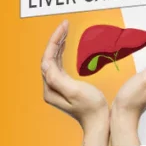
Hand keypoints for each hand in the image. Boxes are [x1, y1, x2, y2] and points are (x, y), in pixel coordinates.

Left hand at [41, 20, 109, 145]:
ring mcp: (57, 86)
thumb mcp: (75, 92)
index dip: (55, 41)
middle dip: (56, 39)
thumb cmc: (91, 107)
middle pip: (49, 57)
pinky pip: (59, 64)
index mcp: (51, 87)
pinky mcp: (64, 86)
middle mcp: (51, 86)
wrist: (99, 121)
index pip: (48, 58)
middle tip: (65, 24)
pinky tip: (65, 46)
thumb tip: (47, 65)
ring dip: (58, 44)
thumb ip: (58, 79)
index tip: (64, 27)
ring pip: (53, 60)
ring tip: (65, 31)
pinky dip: (61, 52)